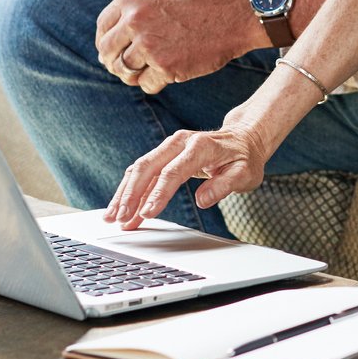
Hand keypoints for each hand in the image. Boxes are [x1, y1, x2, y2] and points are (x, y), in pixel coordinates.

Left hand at [95, 0, 257, 93]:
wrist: (235, 11)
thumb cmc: (203, 4)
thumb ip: (135, 14)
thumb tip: (111, 45)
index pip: (103, 28)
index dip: (107, 43)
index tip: (115, 51)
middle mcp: (134, 20)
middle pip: (107, 52)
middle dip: (115, 63)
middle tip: (127, 69)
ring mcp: (148, 45)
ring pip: (124, 70)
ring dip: (133, 76)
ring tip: (150, 72)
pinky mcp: (166, 67)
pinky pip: (147, 85)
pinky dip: (155, 83)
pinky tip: (169, 74)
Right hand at [107, 116, 269, 225]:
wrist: (244, 139)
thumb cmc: (244, 158)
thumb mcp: (244, 173)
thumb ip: (224, 186)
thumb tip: (203, 200)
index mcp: (199, 146)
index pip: (173, 172)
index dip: (158, 194)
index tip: (146, 213)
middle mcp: (179, 142)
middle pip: (147, 167)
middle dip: (130, 194)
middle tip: (119, 219)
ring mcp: (169, 147)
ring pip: (140, 169)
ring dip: (124, 194)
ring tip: (113, 217)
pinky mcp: (165, 155)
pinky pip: (144, 172)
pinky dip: (131, 191)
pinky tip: (124, 209)